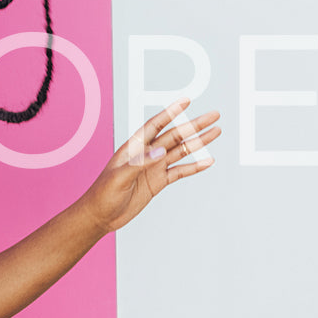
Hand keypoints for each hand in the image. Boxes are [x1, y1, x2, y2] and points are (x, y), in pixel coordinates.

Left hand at [77, 97, 221, 234]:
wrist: (101, 216)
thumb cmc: (103, 194)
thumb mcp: (119, 178)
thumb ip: (139, 163)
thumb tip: (161, 152)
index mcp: (133, 147)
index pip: (155, 125)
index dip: (171, 113)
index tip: (187, 101)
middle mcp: (146, 154)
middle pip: (174, 136)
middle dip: (194, 125)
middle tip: (214, 116)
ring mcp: (153, 167)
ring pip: (180, 151)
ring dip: (198, 142)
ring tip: (216, 132)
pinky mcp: (158, 182)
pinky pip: (180, 172)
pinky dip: (194, 166)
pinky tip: (208, 161)